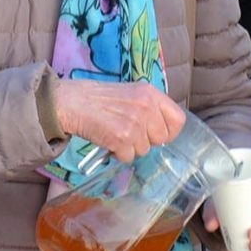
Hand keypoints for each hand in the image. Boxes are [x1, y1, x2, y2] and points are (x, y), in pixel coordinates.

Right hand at [54, 79, 185, 162]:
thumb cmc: (99, 99)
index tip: (158, 135)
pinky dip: (117, 153)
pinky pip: (128, 157)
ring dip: (130, 148)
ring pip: (144, 150)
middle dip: (146, 141)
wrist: (71, 102)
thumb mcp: (131, 94)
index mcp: (151, 93)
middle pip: (161, 139)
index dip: (170, 132)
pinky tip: (107, 140)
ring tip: (114, 132)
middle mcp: (146, 107)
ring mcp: (135, 123)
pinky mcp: (121, 138)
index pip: (178, 119)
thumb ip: (150, 108)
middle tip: (129, 133)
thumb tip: (163, 132)